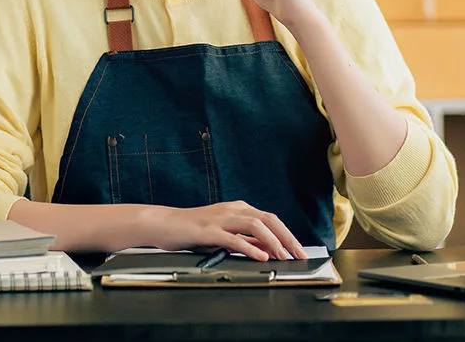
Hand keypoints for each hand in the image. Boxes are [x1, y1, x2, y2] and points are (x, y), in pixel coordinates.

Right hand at [143, 200, 307, 260]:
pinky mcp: (208, 230)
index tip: (299, 251)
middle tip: (300, 255)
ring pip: (255, 224)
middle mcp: (232, 209)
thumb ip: (243, 239)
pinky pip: (233, 237)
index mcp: (238, 209)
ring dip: (272, 241)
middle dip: (287, 237)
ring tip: (283, 256)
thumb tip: (267, 250)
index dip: (287, 235)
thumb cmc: (192, 231)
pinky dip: (250, 247)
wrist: (163, 224)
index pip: (270, 219)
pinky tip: (260, 256)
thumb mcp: (223, 235)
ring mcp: (220, 218)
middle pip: (268, 219)